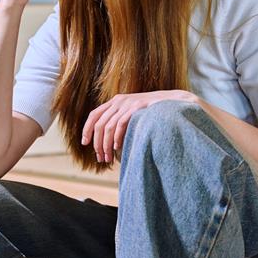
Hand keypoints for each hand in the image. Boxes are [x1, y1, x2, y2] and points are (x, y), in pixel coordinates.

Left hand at [81, 90, 198, 164]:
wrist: (173, 103)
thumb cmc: (152, 113)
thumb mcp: (132, 114)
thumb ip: (120, 121)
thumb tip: (108, 141)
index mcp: (115, 101)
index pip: (94, 115)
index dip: (87, 129)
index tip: (85, 143)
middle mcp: (119, 100)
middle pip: (99, 124)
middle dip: (97, 143)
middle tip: (100, 157)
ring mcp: (128, 103)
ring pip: (108, 126)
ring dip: (106, 145)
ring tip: (108, 157)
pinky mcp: (137, 107)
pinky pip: (121, 124)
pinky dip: (116, 137)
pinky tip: (117, 147)